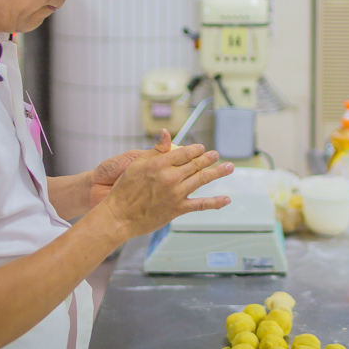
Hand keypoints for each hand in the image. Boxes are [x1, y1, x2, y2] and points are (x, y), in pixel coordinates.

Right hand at [97, 130, 232, 240]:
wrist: (119, 215)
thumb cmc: (124, 189)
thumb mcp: (137, 164)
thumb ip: (155, 149)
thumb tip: (166, 133)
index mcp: (160, 163)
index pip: (184, 152)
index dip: (195, 149)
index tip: (201, 148)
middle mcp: (170, 177)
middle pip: (196, 164)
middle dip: (209, 158)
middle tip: (217, 155)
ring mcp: (176, 193)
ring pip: (202, 179)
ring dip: (217, 172)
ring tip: (229, 167)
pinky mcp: (177, 208)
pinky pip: (200, 204)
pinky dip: (215, 202)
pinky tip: (226, 199)